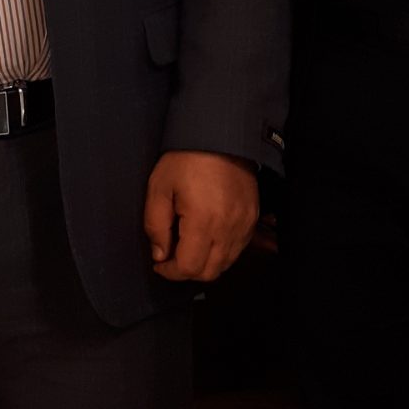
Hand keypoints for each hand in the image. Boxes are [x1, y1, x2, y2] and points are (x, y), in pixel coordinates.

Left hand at [143, 152, 258, 282]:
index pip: (189, 267)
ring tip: (189, 247)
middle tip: (172, 258)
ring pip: (226, 264)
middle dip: (187, 271)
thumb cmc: (186, 159)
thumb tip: (160, 255)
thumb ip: (155, 226)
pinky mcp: (252, 218)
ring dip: (205, 263)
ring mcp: (244, 224)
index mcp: (203, 221)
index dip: (170, 272)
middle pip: (209, 272)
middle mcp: (228, 228)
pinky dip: (222, 252)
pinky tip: (207, 239)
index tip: (160, 263)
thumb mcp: (159, 188)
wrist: (221, 135)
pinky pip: (238, 249)